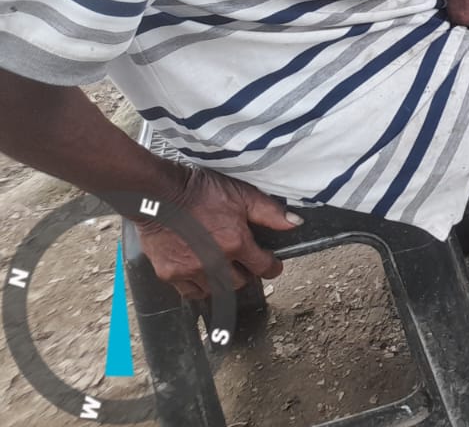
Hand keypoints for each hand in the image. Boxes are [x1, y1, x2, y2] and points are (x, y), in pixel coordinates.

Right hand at [135, 167, 299, 301]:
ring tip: (221, 266)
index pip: (263, 267)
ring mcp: (190, 271)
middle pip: (239, 282)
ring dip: (222, 281)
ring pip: (215, 290)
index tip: (272, 265)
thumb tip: (294, 223)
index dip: (271, 267)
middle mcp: (215, 262)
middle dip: (245, 272)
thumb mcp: (241, 194)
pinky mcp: (169, 274)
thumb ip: (269, 212)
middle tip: (242, 261)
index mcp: (235, 243)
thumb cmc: (199, 192)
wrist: (159, 195)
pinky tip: (200, 273)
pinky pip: (190, 292)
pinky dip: (198, 286)